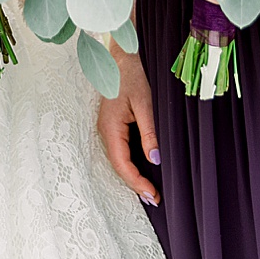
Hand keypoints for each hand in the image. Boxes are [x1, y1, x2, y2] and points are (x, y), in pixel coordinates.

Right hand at [95, 43, 160, 206]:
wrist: (120, 58)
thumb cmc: (131, 77)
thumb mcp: (145, 104)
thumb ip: (149, 133)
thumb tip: (155, 159)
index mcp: (110, 127)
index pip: (122, 163)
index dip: (136, 182)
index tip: (153, 194)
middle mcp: (104, 131)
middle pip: (118, 166)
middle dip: (135, 184)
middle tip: (155, 199)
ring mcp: (106, 129)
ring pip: (118, 161)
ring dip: (132, 177)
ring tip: (150, 191)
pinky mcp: (112, 127)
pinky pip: (119, 152)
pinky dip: (130, 165)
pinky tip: (141, 172)